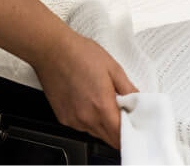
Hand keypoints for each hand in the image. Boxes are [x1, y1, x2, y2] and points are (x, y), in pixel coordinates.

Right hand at [32, 29, 137, 148]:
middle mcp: (87, 118)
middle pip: (109, 139)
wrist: (52, 49)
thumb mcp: (113, 68)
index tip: (134, 125)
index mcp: (102, 106)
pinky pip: (81, 127)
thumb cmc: (80, 54)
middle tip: (121, 112)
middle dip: (118, 130)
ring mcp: (73, 120)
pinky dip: (88, 119)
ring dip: (103, 124)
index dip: (130, 133)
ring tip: (101, 101)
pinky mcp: (63, 118)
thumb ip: (128, 89)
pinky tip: (87, 100)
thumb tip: (137, 102)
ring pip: (95, 133)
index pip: (121, 137)